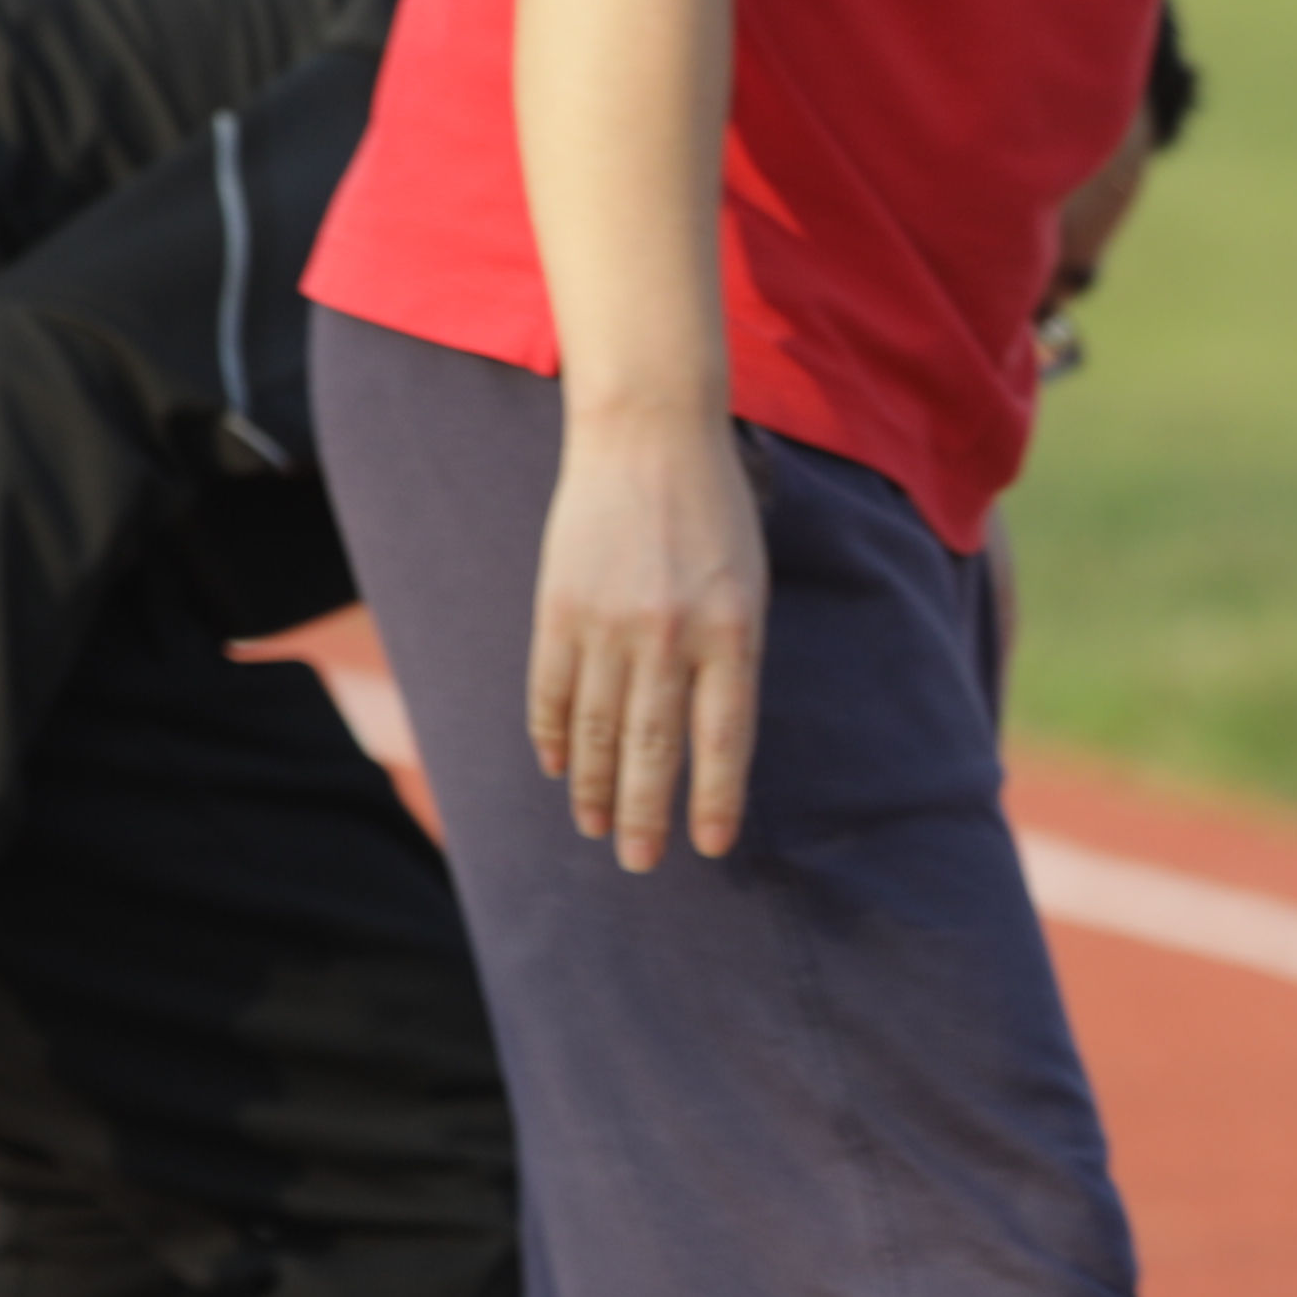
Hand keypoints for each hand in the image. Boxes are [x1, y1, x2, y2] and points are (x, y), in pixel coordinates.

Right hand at [533, 407, 772, 867]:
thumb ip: (729, 660)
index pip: (723, 740)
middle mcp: (669, 635)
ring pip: (594, 729)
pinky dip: (549, 736)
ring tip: (595, 830)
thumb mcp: (747, 587)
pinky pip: (549, 689)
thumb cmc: (712, 515)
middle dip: (645, 813)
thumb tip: (708, 742)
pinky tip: (553, 770)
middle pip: (652, 747)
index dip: (713, 800)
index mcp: (731, 632)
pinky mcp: (560, 607)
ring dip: (593, 787)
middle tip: (639, 862)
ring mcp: (608, 623)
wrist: (648, 434)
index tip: (707, 848)